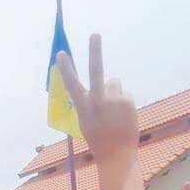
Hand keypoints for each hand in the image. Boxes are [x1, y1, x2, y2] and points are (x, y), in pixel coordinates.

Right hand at [57, 34, 138, 156]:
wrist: (117, 155)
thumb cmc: (99, 139)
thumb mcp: (87, 121)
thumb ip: (92, 102)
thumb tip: (104, 85)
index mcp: (84, 108)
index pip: (73, 85)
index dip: (67, 69)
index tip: (62, 54)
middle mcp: (98, 101)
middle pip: (96, 71)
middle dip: (94, 51)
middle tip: (95, 34)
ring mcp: (114, 100)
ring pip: (114, 84)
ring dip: (114, 94)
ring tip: (114, 113)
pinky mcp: (127, 100)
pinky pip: (124, 95)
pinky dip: (124, 104)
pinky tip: (123, 118)